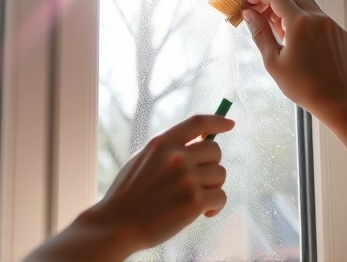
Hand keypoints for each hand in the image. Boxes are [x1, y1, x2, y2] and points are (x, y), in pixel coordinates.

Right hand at [88, 115, 233, 251]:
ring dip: (212, 187)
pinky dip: (215, 206)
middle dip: (210, 165)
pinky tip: (203, 213)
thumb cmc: (129, 194)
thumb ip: (169, 149)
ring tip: (195, 199)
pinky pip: (221, 196)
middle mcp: (177, 156)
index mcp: (163, 142)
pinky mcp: (195, 201)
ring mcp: (187, 178)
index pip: (198, 122)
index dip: (217, 121)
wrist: (117, 225)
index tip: (230, 124)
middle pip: (215, 150)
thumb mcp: (143, 159)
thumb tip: (200, 140)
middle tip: (198, 181)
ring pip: (220, 174)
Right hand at [243, 0, 346, 122]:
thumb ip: (260, 33)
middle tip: (263, 16)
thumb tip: (249, 14)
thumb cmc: (302, 85)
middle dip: (275, 0)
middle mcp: (318, 18)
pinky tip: (298, 40)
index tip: (249, 1)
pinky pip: (319, 17)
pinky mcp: (339, 33)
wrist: (336, 100)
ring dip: (291, 9)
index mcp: (299, 23)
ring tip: (280, 31)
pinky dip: (305, 19)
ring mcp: (331, 24)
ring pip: (307, 3)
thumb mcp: (273, 61)